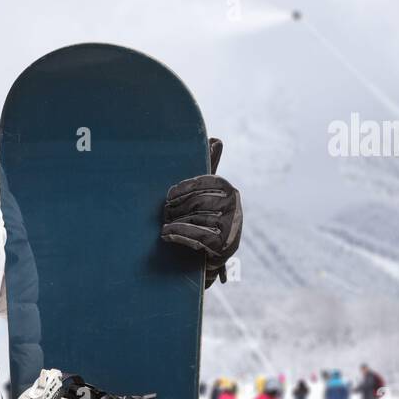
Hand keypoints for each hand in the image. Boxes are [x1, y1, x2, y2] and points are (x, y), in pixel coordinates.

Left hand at [160, 137, 242, 285]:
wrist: (208, 259)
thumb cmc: (203, 221)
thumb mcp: (207, 195)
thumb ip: (208, 169)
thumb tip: (216, 138)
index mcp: (230, 191)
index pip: (208, 181)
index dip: (186, 187)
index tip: (169, 194)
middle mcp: (235, 207)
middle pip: (199, 201)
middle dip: (177, 207)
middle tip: (163, 213)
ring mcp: (232, 227)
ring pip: (197, 219)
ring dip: (175, 223)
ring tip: (164, 226)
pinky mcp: (225, 246)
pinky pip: (199, 236)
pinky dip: (180, 234)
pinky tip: (167, 235)